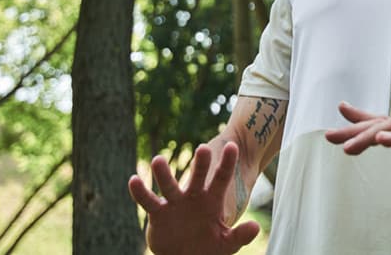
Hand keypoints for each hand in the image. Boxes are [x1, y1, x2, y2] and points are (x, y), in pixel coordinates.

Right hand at [128, 143, 259, 254]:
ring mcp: (175, 203)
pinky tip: (134, 180)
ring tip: (158, 160)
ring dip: (163, 174)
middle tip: (204, 148)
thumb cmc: (208, 247)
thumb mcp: (226, 243)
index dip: (228, 163)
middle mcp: (193, 197)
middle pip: (198, 176)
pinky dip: (140, 192)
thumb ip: (239, 235)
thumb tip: (256, 227)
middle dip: (201, 164)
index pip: (222, 179)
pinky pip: (148, 201)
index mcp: (212, 200)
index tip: (234, 147)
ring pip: (169, 185)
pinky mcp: (158, 214)